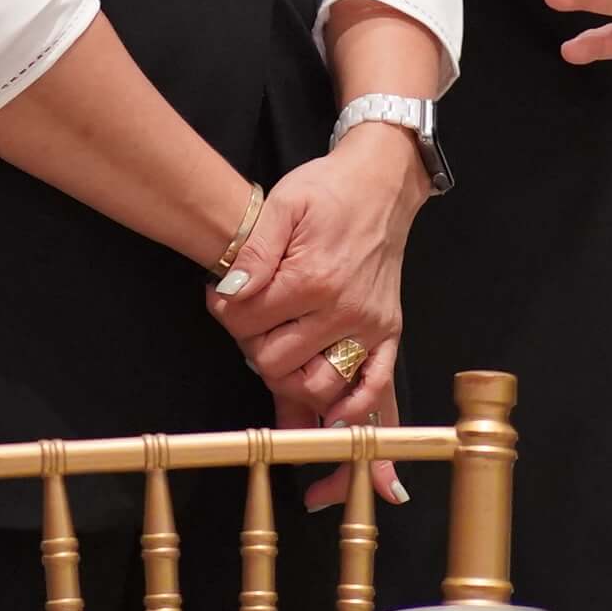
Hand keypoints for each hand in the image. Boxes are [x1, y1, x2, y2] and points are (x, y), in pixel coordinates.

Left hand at [207, 127, 425, 503]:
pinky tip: (331, 428)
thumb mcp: (283, 203)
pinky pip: (376, 389)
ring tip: (274, 358)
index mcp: (313, 278)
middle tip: (249, 324)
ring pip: (318, 387)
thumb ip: (255, 252)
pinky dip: (354, 416)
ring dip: (288, 383)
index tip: (222, 299)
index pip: (250, 323)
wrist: (382, 182)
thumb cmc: (328, 189)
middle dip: (252, 346)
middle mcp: (345, 311)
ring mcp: (370, 327)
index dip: (225, 313)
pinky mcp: (388, 333)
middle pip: (276, 363)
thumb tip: (230, 293)